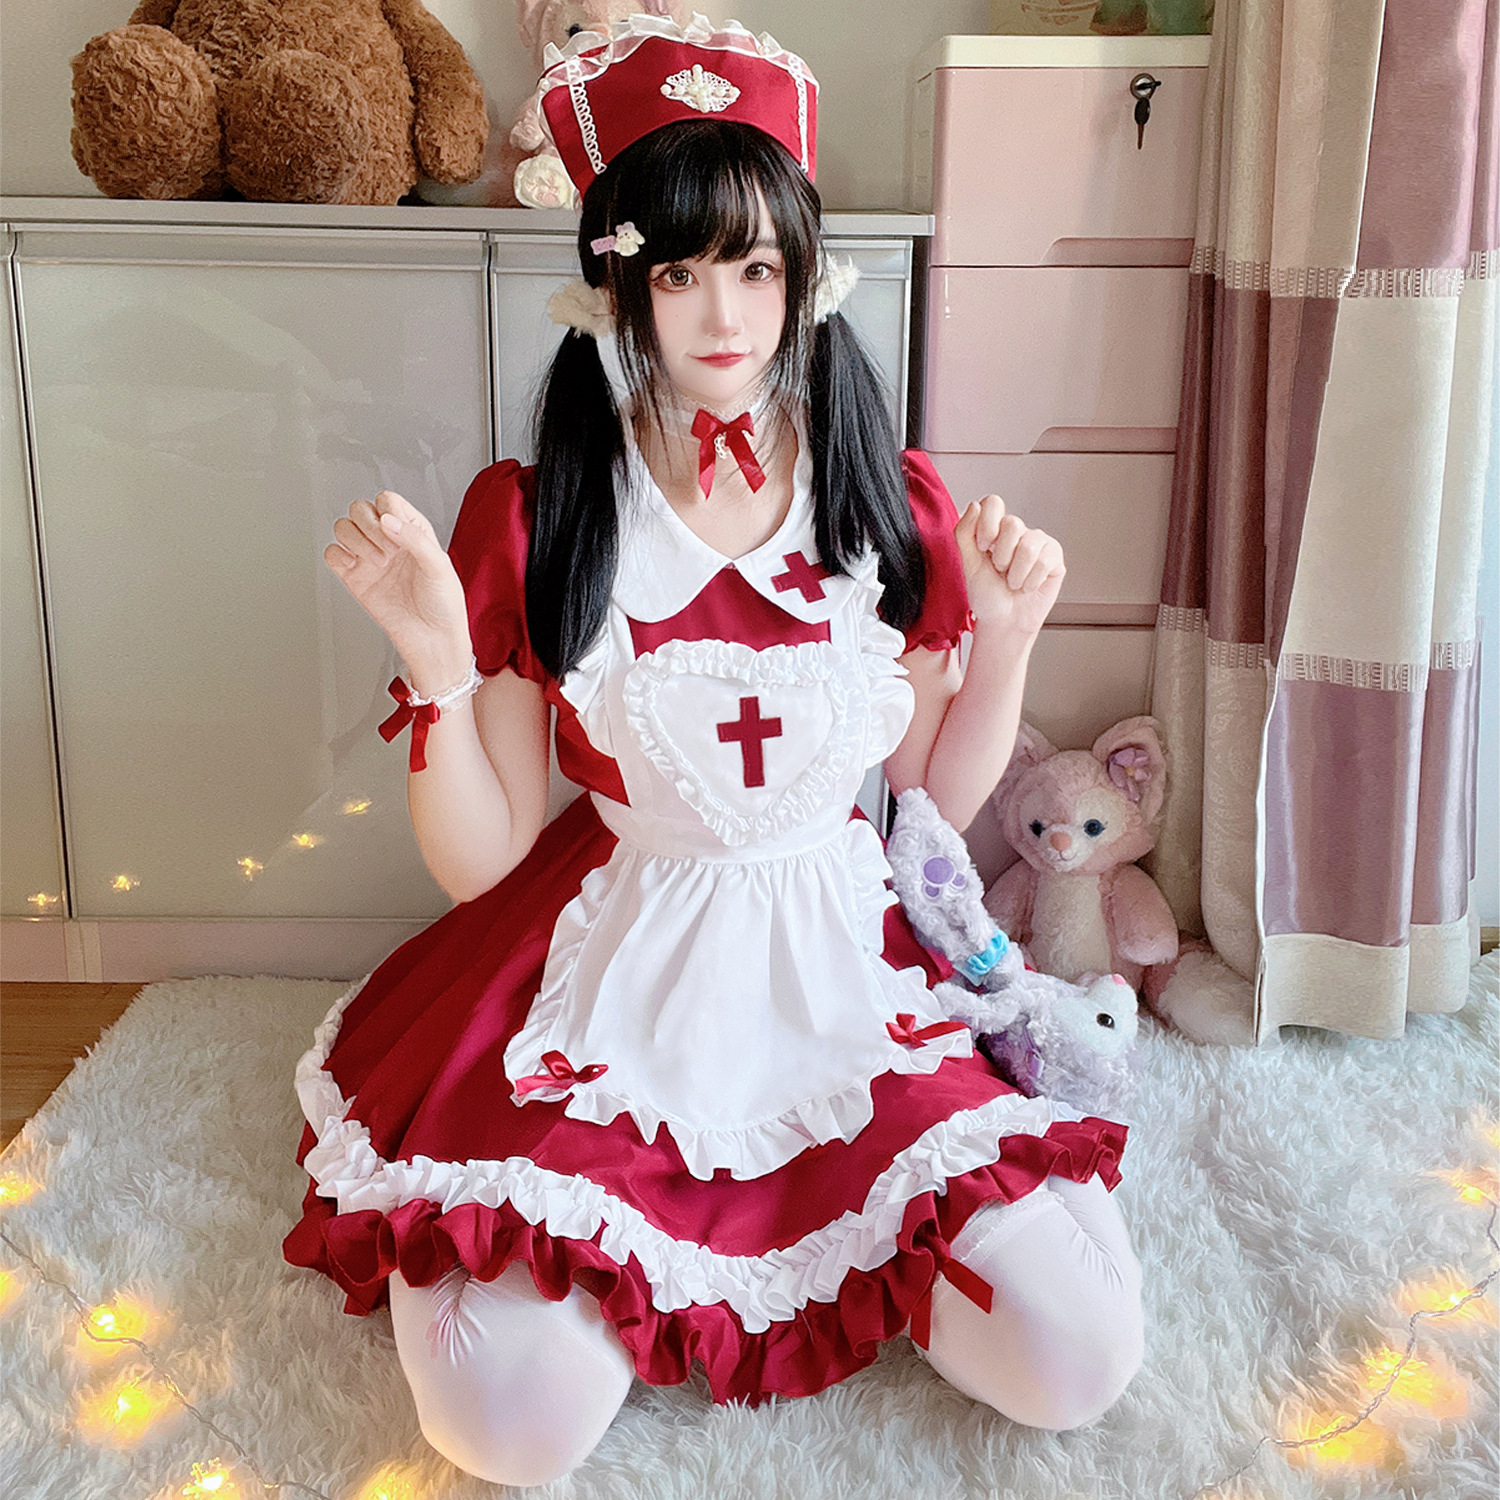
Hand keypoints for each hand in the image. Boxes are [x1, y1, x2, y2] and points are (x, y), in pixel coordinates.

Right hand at [324, 491, 471, 687]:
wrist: (432, 640)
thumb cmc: (444, 606)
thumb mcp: (439, 566)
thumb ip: (415, 538)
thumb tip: (387, 520)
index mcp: (413, 531)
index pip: (387, 500)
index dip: (387, 511)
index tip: (397, 533)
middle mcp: (390, 541)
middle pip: (360, 509)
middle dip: (369, 525)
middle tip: (387, 549)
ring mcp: (370, 558)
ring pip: (343, 527)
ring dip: (355, 540)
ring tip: (377, 562)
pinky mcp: (355, 578)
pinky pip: (332, 554)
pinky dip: (338, 556)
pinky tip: (357, 568)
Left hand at [954, 494, 1064, 638]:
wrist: (1004, 621)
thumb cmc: (987, 595)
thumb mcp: (968, 564)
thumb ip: (964, 532)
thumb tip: (975, 505)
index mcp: (994, 528)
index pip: (993, 503)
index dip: (987, 525)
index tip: (983, 548)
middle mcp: (1017, 531)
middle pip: (1012, 524)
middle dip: (1001, 556)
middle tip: (1000, 571)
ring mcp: (1038, 541)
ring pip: (1028, 545)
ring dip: (1016, 573)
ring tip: (1013, 582)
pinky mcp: (1054, 556)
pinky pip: (1045, 561)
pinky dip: (1031, 581)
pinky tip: (1028, 586)